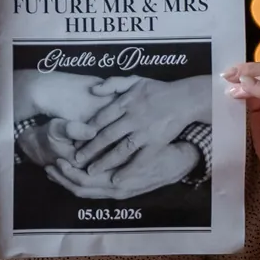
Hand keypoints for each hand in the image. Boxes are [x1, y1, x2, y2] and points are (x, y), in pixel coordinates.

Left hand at [45, 74, 206, 198]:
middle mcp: (133, 118)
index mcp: (126, 102)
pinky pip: (140, 160)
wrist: (185, 98)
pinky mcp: (156, 143)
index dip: (86, 131)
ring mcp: (145, 132)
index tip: (74, 141)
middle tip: (74, 161)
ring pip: (120, 150)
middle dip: (89, 150)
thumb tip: (93, 89)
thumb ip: (114, 83)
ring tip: (90, 172)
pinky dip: (128, 171)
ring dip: (104, 162)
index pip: (100, 118)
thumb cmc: (158, 90)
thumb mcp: (135, 80)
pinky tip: (116, 180)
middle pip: (106, 136)